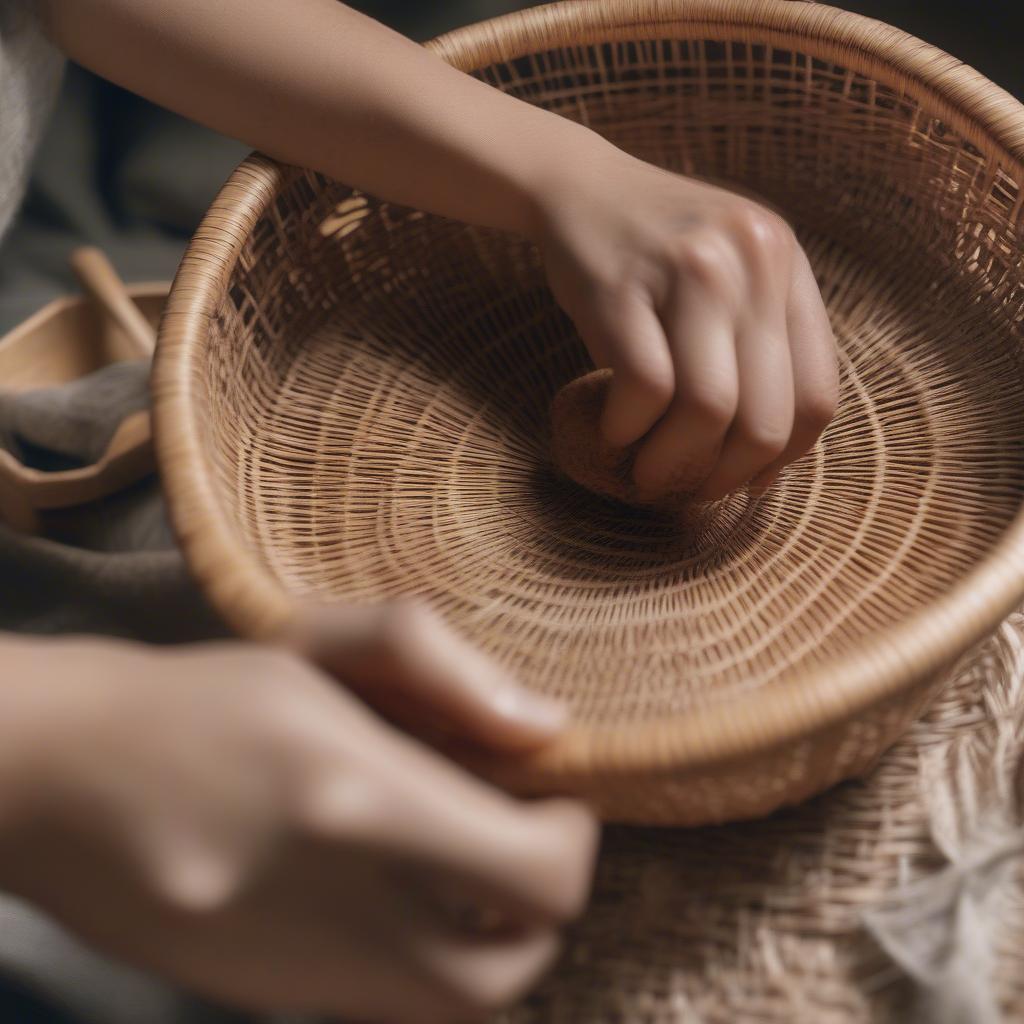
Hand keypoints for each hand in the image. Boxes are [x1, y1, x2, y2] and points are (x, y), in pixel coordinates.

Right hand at [0, 611, 595, 1021]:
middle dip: (540, 913)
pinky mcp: (265, 997)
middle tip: (516, 839)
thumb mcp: (318, 642)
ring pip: (450, 1008)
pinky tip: (382, 884)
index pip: (535, 880)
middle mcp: (338, 909)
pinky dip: (418, 956)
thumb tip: (542, 728)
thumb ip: (441, 667)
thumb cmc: (199, 695)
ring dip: (486, 943)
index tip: (549, 795)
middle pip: (509, 977)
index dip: (571, 840)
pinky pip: (382, 1001)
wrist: (60, 777)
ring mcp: (297, 974)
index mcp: (357, 802)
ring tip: (455, 863)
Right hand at [535, 147, 838, 501]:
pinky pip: (643, 388)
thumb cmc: (656, 255)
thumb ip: (758, 349)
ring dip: (671, 464)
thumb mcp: (729, 276)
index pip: (816, 398)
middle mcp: (752, 259)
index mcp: (787, 264)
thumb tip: (766, 468)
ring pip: (707, 410)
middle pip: (765, 417)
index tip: (738, 482)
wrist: (579, 188)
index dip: (779, 461)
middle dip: (721, 477)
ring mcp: (688, 268)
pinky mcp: (620, 286)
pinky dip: (626, 430)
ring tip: (644, 474)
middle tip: (682, 489)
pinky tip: (611, 431)